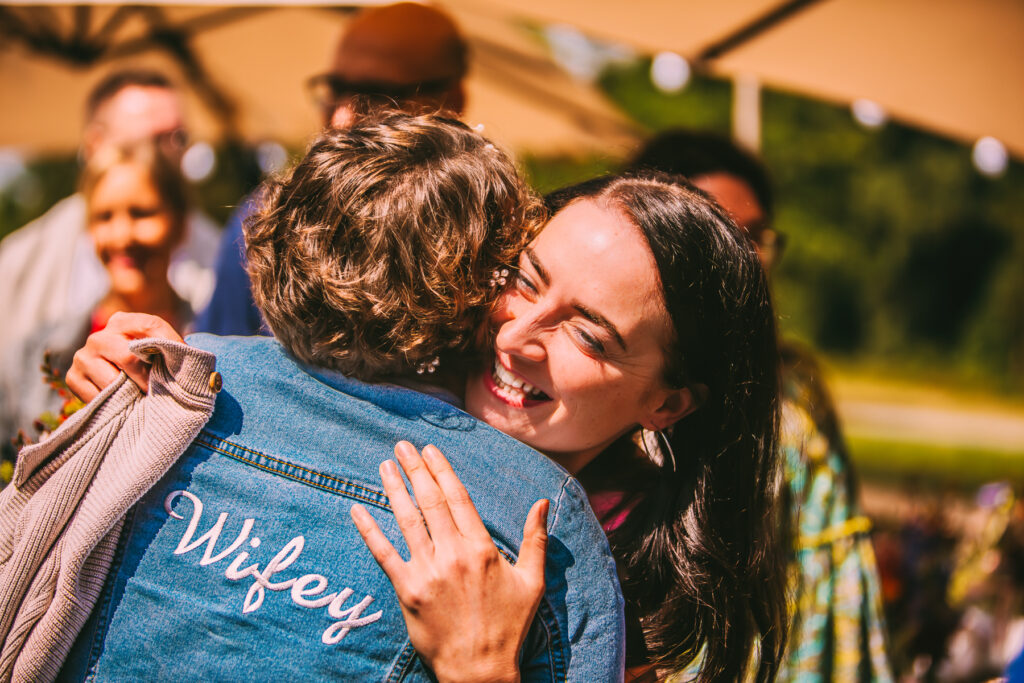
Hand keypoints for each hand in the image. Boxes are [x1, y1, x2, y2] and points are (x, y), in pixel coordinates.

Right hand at [65, 311, 183, 401]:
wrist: (121, 380)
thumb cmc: (149, 362)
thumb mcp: (162, 350)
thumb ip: (172, 348)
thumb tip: (184, 355)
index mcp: (123, 322)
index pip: (151, 326)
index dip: (170, 343)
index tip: (182, 360)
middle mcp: (99, 337)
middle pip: (128, 357)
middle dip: (146, 378)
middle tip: (155, 390)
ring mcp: (82, 357)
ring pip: (112, 381)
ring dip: (129, 393)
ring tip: (138, 396)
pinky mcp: (73, 378)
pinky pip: (98, 397)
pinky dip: (113, 404)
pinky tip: (121, 400)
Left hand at [351, 442, 548, 682]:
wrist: (480, 669)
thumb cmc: (509, 626)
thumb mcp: (532, 581)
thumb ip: (535, 539)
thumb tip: (542, 502)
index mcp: (482, 548)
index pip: (458, 497)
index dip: (442, 470)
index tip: (430, 450)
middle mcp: (453, 554)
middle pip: (430, 501)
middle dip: (414, 469)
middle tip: (401, 446)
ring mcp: (428, 571)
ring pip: (406, 520)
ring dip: (393, 489)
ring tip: (383, 466)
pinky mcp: (408, 591)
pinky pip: (384, 554)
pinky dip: (369, 530)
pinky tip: (358, 509)